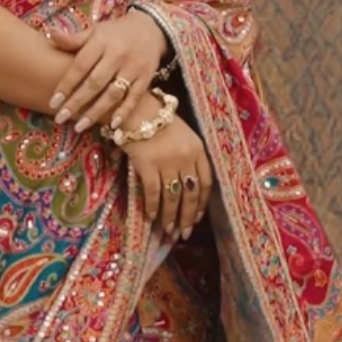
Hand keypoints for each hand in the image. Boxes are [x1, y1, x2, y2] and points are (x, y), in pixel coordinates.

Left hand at [48, 11, 168, 133]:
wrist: (151, 28)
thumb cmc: (115, 33)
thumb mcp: (95, 31)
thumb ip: (74, 39)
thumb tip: (52, 35)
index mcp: (101, 41)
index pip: (80, 66)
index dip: (66, 85)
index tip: (53, 102)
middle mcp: (117, 55)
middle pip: (95, 83)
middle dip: (77, 102)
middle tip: (60, 118)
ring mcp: (133, 68)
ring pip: (113, 93)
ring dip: (96, 111)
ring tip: (80, 126)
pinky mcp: (146, 78)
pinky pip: (135, 98)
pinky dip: (124, 111)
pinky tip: (112, 125)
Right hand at [124, 109, 211, 239]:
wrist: (135, 108)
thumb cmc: (157, 121)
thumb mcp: (183, 135)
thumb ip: (188, 157)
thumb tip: (186, 187)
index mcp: (198, 149)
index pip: (206, 182)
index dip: (202, 203)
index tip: (198, 218)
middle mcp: (186, 157)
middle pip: (191, 194)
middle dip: (188, 216)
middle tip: (184, 232)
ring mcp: (167, 162)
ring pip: (172, 197)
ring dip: (170, 216)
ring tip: (168, 229)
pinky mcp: (148, 165)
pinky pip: (153, 193)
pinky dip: (152, 208)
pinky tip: (151, 217)